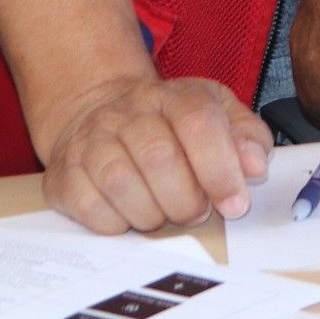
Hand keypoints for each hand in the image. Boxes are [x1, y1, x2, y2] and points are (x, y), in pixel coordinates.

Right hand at [39, 74, 271, 234]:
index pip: (199, 124)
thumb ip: (247, 136)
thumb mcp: (217, 114)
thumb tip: (255, 166)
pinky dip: (116, 223)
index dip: (221, 169)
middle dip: (187, 199)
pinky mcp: (63, 174)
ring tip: (163, 213)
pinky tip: (129, 216)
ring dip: (152, 213)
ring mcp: (91, 141)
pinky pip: (88, 206)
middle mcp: (128, 113)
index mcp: (173, 96)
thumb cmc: (169, 123)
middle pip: (159, 158)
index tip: (235, 203)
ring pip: (122, 183)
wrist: (99, 111)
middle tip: (196, 211)